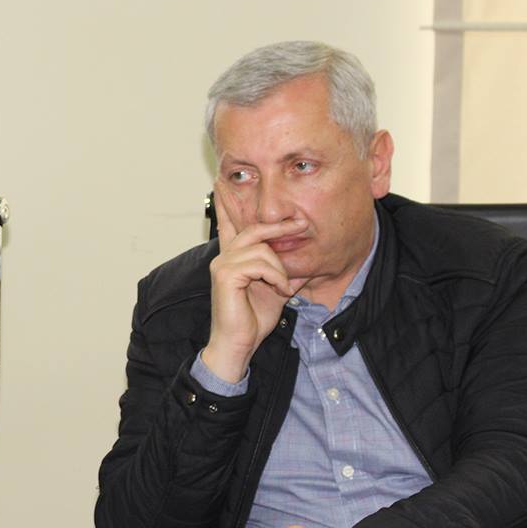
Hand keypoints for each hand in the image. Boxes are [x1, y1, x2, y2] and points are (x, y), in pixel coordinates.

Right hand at [201, 185, 309, 382]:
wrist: (238, 345)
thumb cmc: (253, 321)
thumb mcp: (276, 290)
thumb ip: (284, 271)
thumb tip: (304, 259)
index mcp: (233, 258)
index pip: (229, 224)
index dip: (226, 203)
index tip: (222, 182)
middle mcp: (224, 256)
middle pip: (254, 228)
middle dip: (280, 226)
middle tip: (302, 224)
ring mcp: (222, 263)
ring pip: (262, 248)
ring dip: (281, 268)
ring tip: (285, 286)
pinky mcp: (225, 274)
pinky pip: (260, 263)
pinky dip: (276, 276)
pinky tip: (279, 290)